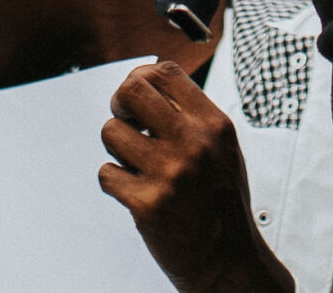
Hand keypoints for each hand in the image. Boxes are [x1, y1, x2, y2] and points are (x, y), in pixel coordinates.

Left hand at [99, 63, 289, 292]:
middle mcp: (193, 143)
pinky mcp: (147, 203)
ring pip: (111, 132)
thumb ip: (191, 117)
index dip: (141, 78)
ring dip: (116, 147)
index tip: (137, 99)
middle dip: (119, 103)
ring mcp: (170, 173)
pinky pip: (106, 173)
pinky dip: (115, 181)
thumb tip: (147, 84)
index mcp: (214, 125)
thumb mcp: (222, 148)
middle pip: (133, 90)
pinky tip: (136, 190)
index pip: (165, 72)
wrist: (226, 259)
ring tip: (135, 163)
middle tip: (126, 121)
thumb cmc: (220, 202)